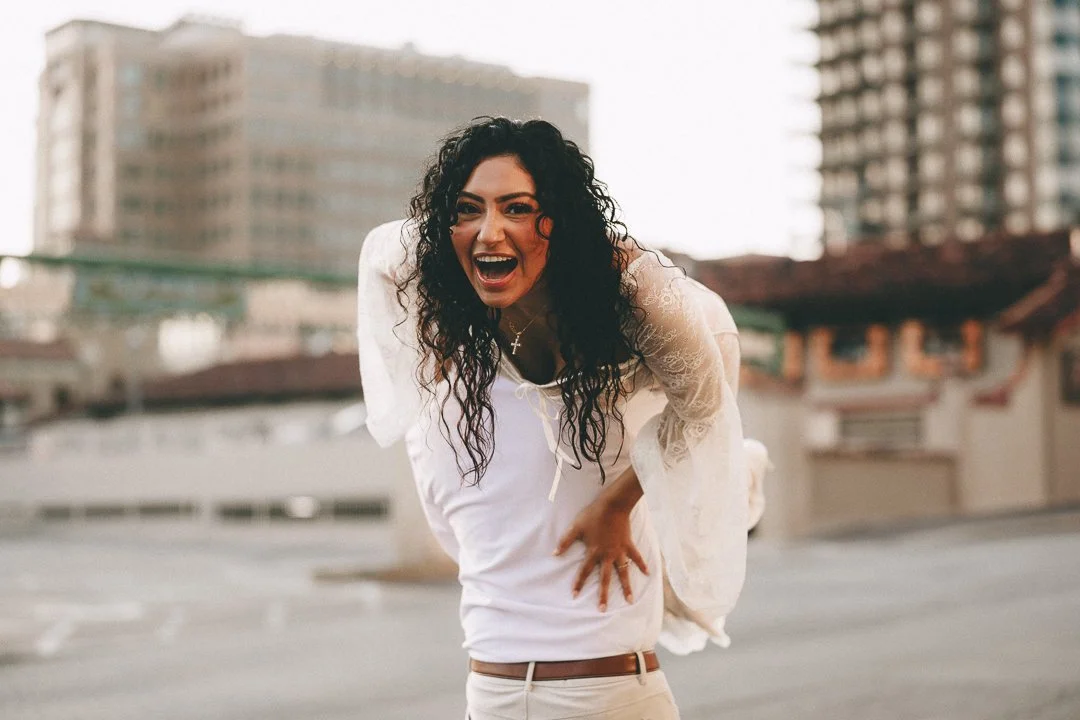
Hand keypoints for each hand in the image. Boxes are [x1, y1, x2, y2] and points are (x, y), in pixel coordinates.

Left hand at [553, 467, 648, 610]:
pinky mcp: (629, 544)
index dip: (579, 583)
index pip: (584, 571)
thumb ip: (565, 541)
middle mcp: (607, 555)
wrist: (613, 505)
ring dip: (626, 587)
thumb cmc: (592, 515)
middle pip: (606, 578)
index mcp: (594, 552)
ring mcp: (620, 551)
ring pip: (623, 572)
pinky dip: (642, 564)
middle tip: (603, 610)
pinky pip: (636, 557)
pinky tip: (647, 573)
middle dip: (603, 595)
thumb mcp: (576, 527)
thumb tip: (554, 553)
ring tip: (629, 600)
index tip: (574, 596)